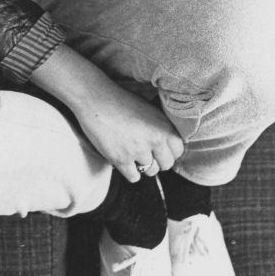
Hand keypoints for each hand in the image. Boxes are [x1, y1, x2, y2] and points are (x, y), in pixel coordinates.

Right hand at [30, 45, 183, 183]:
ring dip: (143, 165)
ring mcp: (138, 150)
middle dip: (157, 161)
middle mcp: (155, 138)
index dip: (169, 150)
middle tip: (145, 152)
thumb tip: (168, 143)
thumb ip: (160, 126)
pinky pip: (134, 177)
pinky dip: (129, 171)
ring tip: (132, 152)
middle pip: (166, 165)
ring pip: (150, 172)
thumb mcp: (148, 108)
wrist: (95, 98)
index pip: (178, 150)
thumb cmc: (120, 100)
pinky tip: (124, 159)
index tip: (160, 148)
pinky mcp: (121, 159)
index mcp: (163, 124)